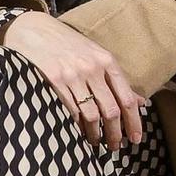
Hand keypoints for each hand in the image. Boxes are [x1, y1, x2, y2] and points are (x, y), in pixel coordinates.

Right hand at [3, 11, 145, 151]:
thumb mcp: (96, 56)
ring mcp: (72, 75)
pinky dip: (76, 127)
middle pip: (111, 109)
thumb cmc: (68, 45)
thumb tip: (141, 102)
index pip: (127, 97)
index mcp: (107, 61)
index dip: (134, 121)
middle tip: (116, 146)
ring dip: (96, 134)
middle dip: (116, 133)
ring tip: (97, 142)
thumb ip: (116, 80)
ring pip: (92, 115)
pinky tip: (77, 133)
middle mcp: (92, 68)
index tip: (136, 138)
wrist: (34, 29)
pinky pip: (69, 112)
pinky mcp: (52, 82)